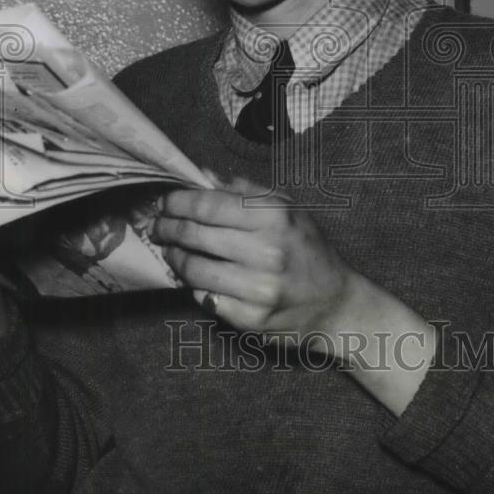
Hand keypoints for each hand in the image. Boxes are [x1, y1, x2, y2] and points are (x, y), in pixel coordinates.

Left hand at [151, 175, 356, 342]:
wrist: (336, 304)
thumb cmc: (308, 250)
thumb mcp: (289, 210)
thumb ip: (246, 192)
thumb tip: (204, 175)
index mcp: (274, 217)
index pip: (208, 204)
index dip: (178, 202)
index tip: (165, 203)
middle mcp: (266, 252)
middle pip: (194, 235)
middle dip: (167, 228)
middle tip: (157, 226)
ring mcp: (257, 289)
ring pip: (193, 269)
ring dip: (174, 257)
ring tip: (170, 250)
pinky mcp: (249, 319)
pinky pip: (204, 297)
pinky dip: (194, 285)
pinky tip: (194, 277)